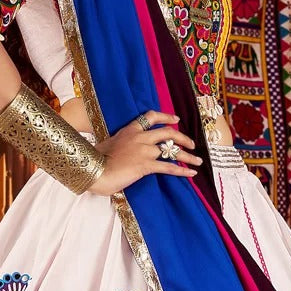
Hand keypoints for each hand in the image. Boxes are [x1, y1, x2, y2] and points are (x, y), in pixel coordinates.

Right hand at [87, 110, 202, 195]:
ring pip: (172, 150)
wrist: (93, 170)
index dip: (166, 117)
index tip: (176, 119)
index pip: (151, 116)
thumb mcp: (109, 145)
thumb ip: (120, 144)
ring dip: (188, 155)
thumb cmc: (96, 160)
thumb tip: (124, 150)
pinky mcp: (145, 165)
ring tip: (198, 160)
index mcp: (130, 130)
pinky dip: (182, 170)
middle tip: (192, 143)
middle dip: (183, 138)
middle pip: (168, 132)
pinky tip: (192, 173)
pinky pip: (169, 167)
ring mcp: (144, 150)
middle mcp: (140, 137)